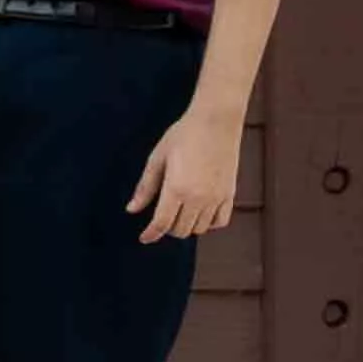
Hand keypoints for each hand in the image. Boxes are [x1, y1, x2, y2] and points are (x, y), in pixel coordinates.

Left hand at [128, 102, 245, 245]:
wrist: (216, 122)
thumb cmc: (182, 136)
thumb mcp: (157, 159)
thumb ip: (145, 187)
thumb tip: (132, 209)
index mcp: (176, 189)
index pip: (161, 223)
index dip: (151, 234)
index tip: (144, 238)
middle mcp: (198, 198)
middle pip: (180, 229)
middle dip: (166, 228)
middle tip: (160, 217)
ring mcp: (217, 198)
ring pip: (199, 229)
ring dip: (186, 225)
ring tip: (178, 212)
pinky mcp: (230, 194)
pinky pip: (220, 221)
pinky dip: (208, 223)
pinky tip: (198, 213)